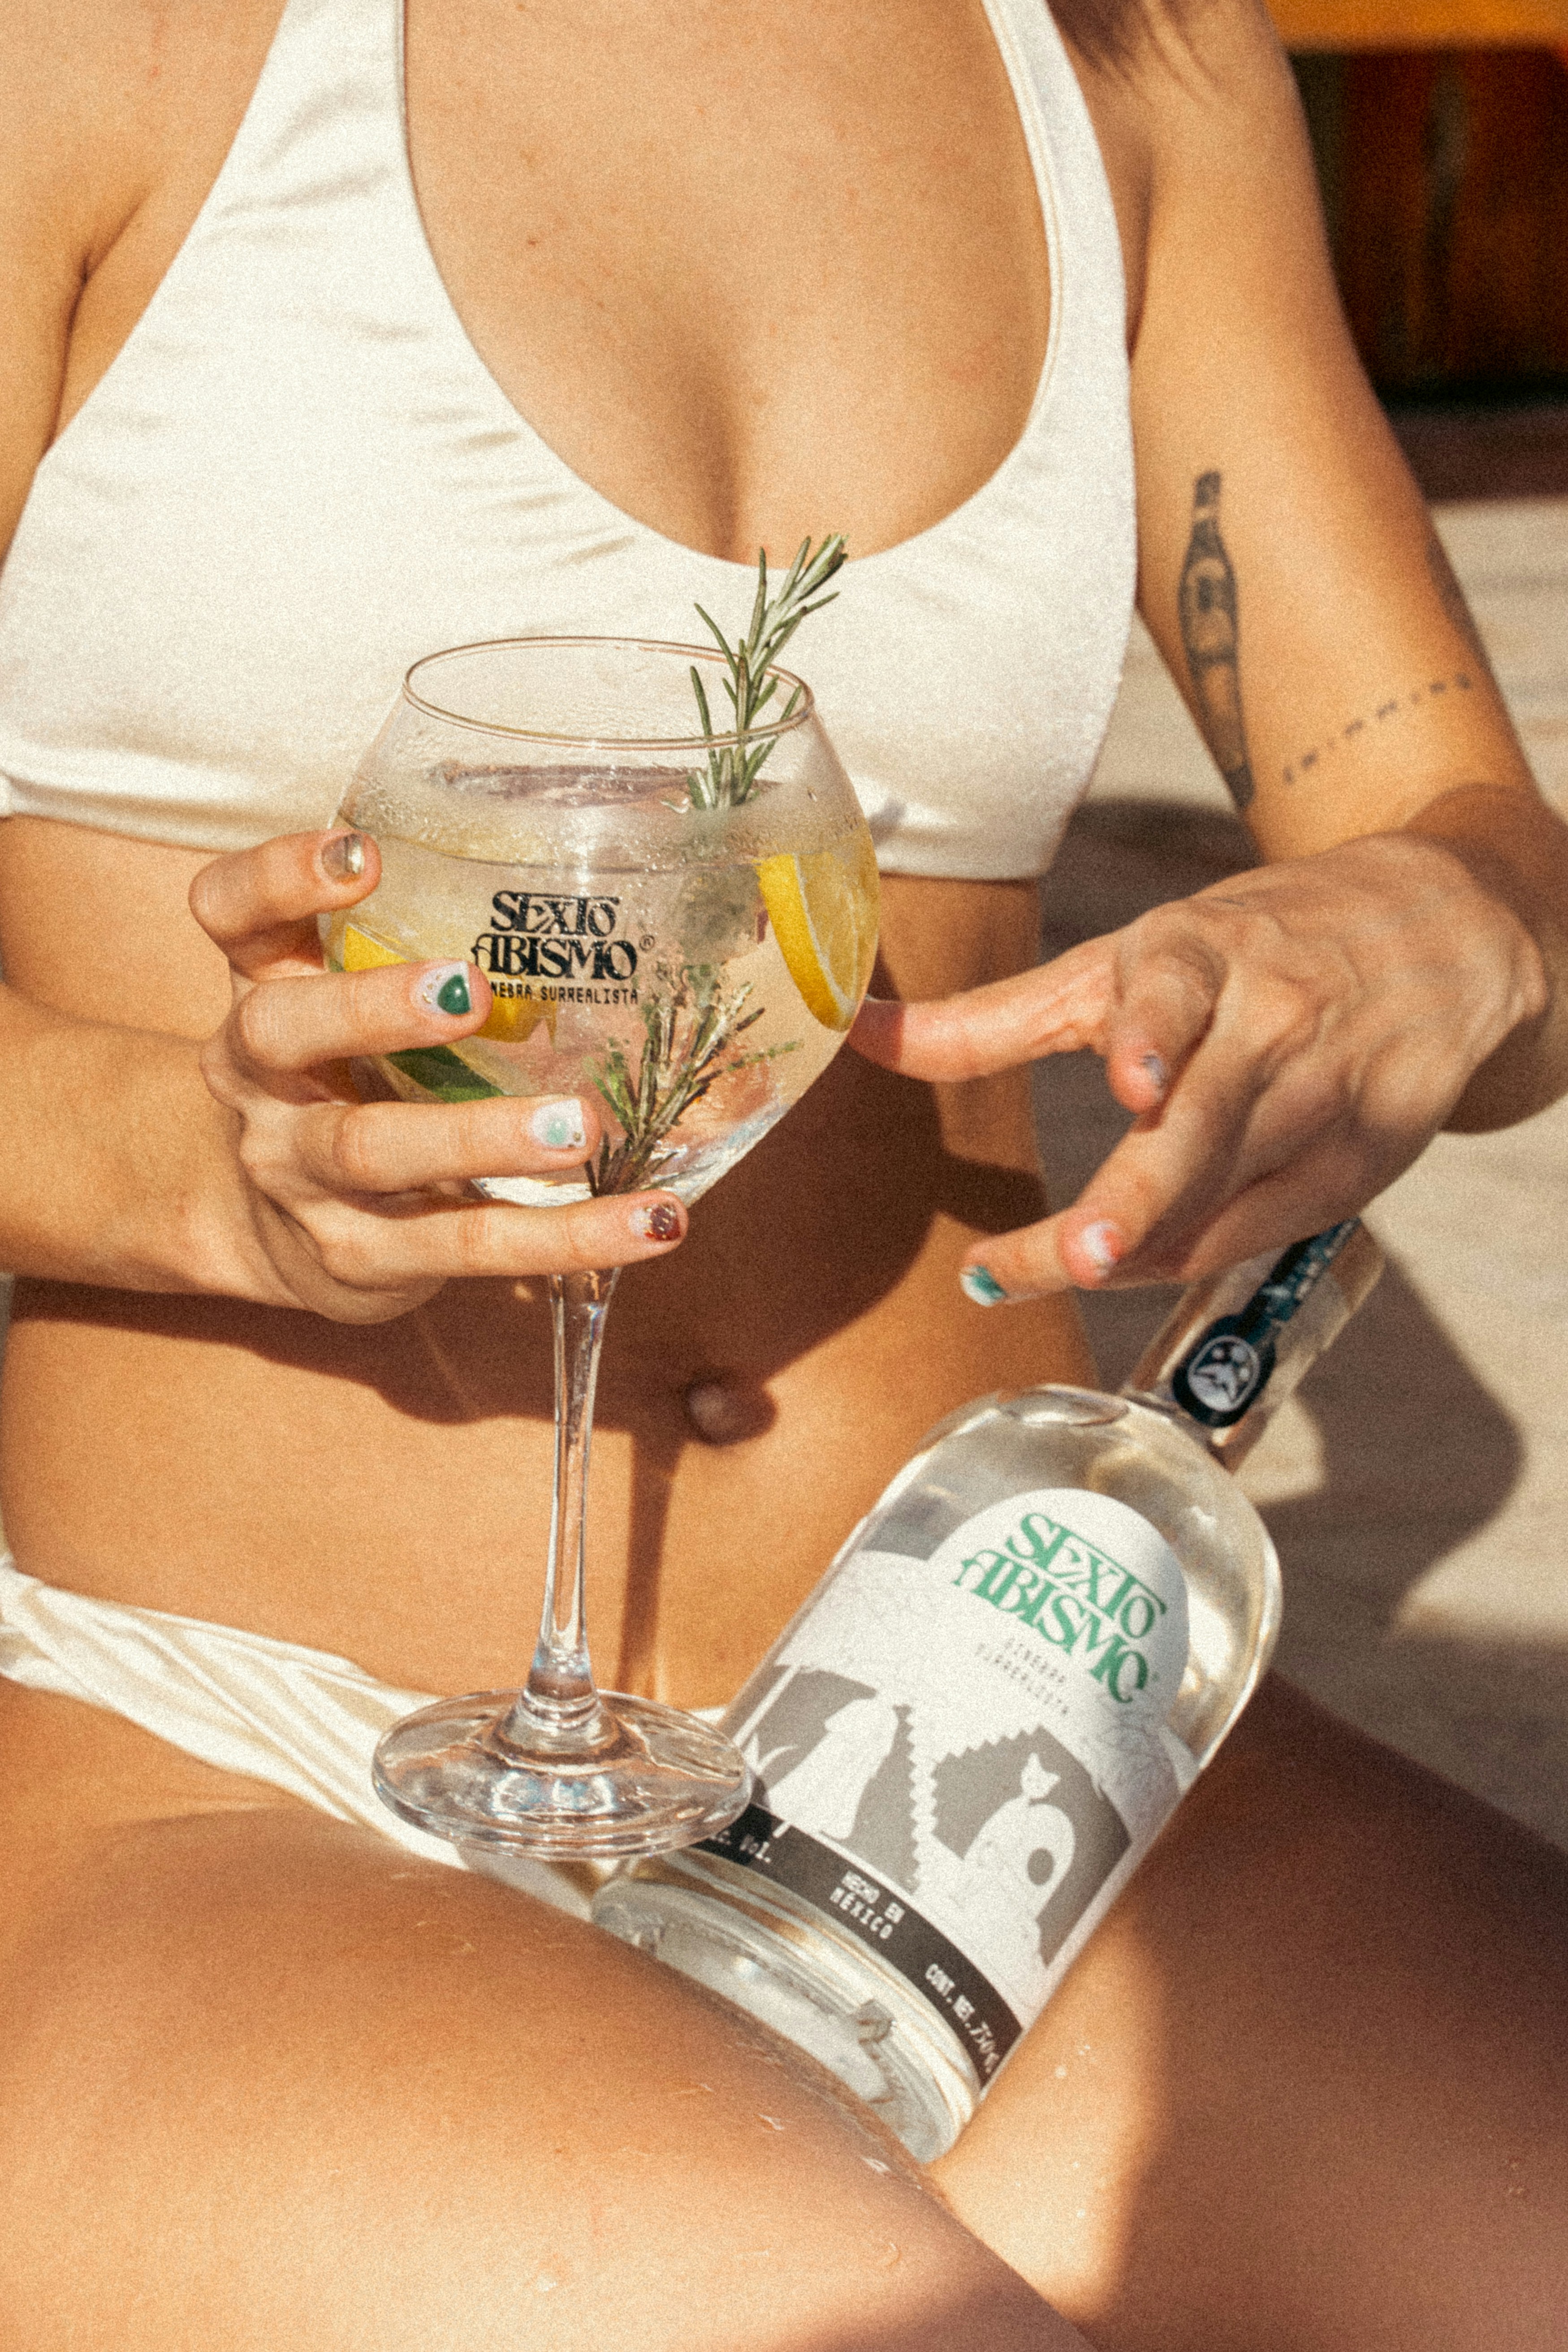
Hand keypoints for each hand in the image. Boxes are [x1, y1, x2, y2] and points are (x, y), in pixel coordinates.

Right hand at [190, 830, 687, 1321]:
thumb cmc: (346, 1079)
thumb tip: (587, 881)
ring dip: (479, 1137)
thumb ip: (415, 942)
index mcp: (262, 988)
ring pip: (372, 1150)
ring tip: (576, 1126)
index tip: (363, 852)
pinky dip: (564, 1238)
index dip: (279, 878)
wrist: (275, 1228)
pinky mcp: (361, 1257)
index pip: (231, 913)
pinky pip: (467, 1246)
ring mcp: (301, 1175)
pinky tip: (650, 1221)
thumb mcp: (353, 1001)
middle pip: (282, 1031)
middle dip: (371, 1008)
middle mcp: (260, 1081)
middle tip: (467, 990)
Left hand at [850, 831, 1545, 1298]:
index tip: (1134, 1079)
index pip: (1173, 992)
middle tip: (1086, 1254)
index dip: (1152, 1035)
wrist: (1444, 931)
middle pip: (1198, 1127)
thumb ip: (990, 1017)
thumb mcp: (1123, 962)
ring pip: (1222, 1195)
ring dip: (1137, 1243)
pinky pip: (1259, 1229)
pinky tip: (1129, 1259)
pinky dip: (1186, 1251)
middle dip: (1140, 1198)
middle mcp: (1270, 1018)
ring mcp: (1327, 1094)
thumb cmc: (1249, 948)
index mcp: (1202, 952)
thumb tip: (852, 1030)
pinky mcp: (1369, 1157)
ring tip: (1058, 1264)